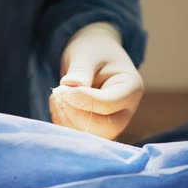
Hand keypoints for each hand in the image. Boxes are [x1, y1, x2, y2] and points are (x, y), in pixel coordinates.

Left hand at [49, 22, 143, 139]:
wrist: (93, 55)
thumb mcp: (86, 54)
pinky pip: (80, 135)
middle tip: (57, 92)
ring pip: (90, 136)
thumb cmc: (93, 51)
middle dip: (74, 114)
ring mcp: (112, 123)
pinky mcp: (97, 128)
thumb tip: (70, 85)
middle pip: (104, 128)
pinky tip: (57, 103)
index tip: (61, 87)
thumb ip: (81, 69)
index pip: (108, 104)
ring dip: (66, 119)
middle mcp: (126, 111)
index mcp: (131, 88)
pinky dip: (63, 123)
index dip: (82, 99)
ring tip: (56, 94)